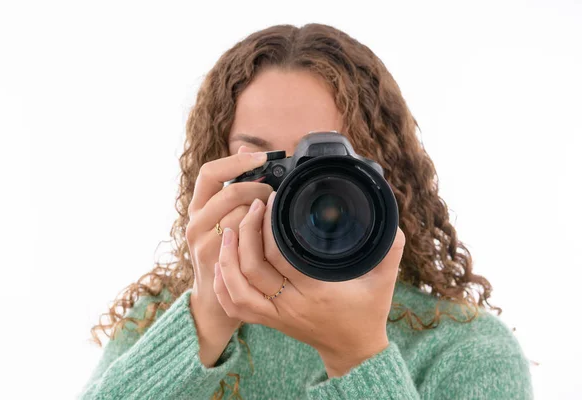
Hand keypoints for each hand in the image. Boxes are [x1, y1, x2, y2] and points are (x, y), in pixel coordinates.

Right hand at [185, 145, 272, 364]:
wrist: (215, 302)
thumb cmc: (227, 253)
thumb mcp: (224, 218)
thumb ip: (234, 187)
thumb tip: (248, 148)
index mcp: (198, 207)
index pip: (210, 173)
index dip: (236, 161)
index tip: (262, 157)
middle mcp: (195, 222)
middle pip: (229, 191)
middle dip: (258, 188)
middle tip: (274, 194)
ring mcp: (202, 243)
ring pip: (239, 214)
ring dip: (262, 211)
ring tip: (274, 216)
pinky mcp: (214, 261)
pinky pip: (244, 239)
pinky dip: (261, 233)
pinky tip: (271, 235)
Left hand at [213, 191, 405, 376]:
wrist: (354, 350)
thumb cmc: (368, 313)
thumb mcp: (385, 280)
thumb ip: (389, 249)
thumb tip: (391, 221)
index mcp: (317, 291)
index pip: (280, 254)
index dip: (269, 225)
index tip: (271, 202)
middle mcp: (291, 305)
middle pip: (253, 268)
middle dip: (246, 232)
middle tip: (251, 207)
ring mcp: (277, 316)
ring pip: (237, 290)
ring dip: (228, 258)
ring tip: (229, 230)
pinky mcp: (269, 321)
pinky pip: (236, 308)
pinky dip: (224, 286)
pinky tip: (221, 265)